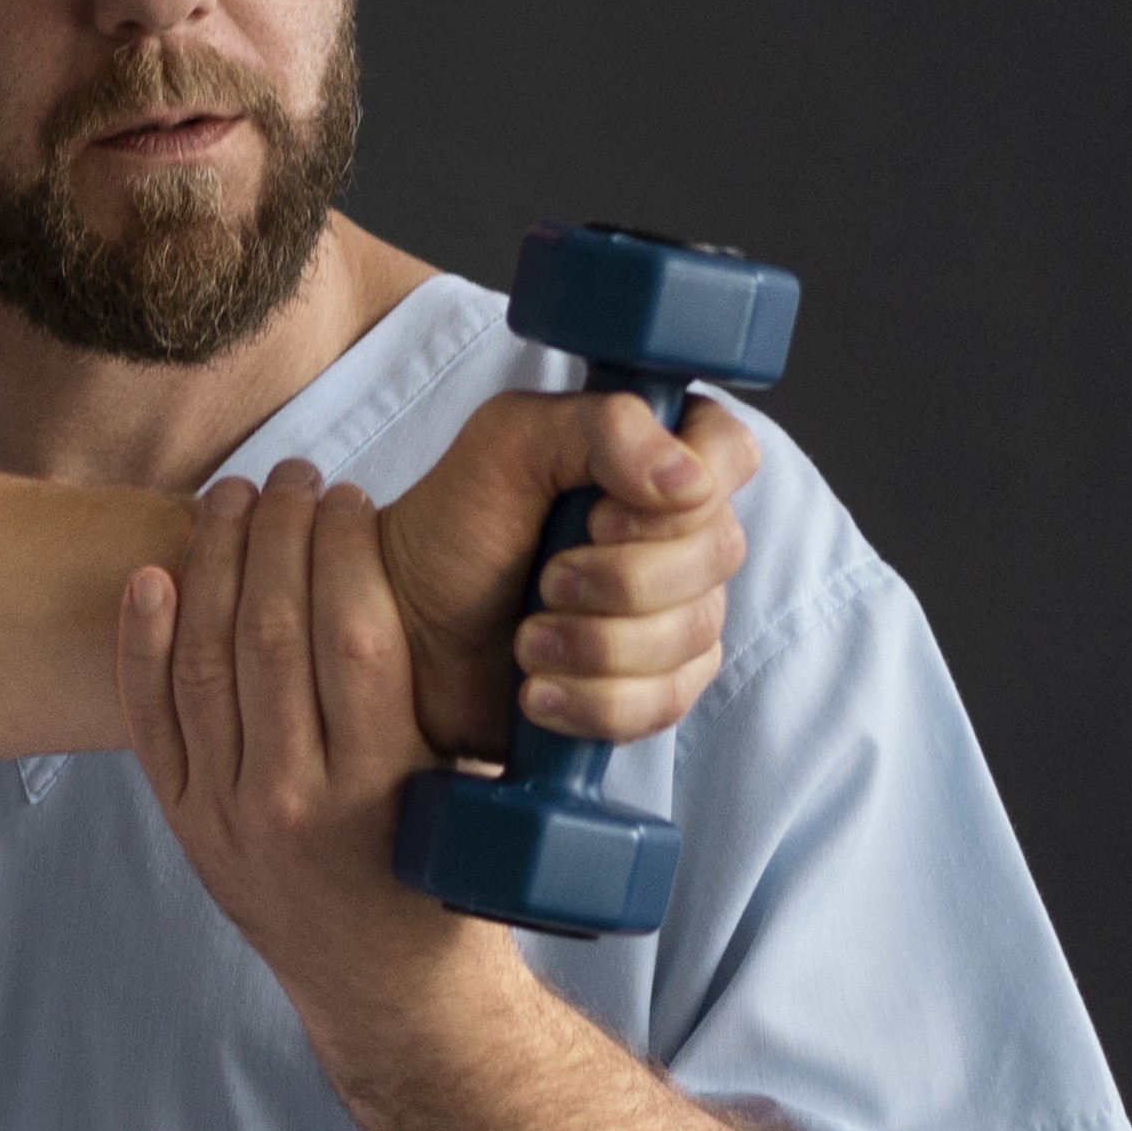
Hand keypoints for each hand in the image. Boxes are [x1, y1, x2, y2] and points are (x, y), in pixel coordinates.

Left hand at [123, 461, 502, 1026]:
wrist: (388, 992)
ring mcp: (227, 814)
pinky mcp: (185, 822)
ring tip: (230, 497)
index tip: (353, 498)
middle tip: (294, 474)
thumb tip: (424, 575)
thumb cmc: (447, 878)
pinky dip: (142, 644)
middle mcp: (293, 800)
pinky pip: (151, 719)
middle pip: (272, 633)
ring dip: (214, 564)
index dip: (345, 550)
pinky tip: (153, 577)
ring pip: (206, 662)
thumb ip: (435, 699)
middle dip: (280, 534)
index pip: (352, 634)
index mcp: (380, 785)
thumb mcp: (469, 792)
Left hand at [378, 390, 758, 758]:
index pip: (730, 453)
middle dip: (621, 578)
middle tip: (545, 579)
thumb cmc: (451, 528)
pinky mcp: (653, 687)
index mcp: (652, 459)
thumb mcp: (507, 442)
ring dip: (596, 643)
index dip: (680, 493)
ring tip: (526, 638)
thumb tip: (688, 478)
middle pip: (718, 553)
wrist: (401, 633)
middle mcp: (679, 536)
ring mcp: (673, 614)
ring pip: (693, 635)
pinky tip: (537, 689)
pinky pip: (663, 704)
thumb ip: (601, 426)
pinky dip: (593, 701)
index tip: (601, 515)